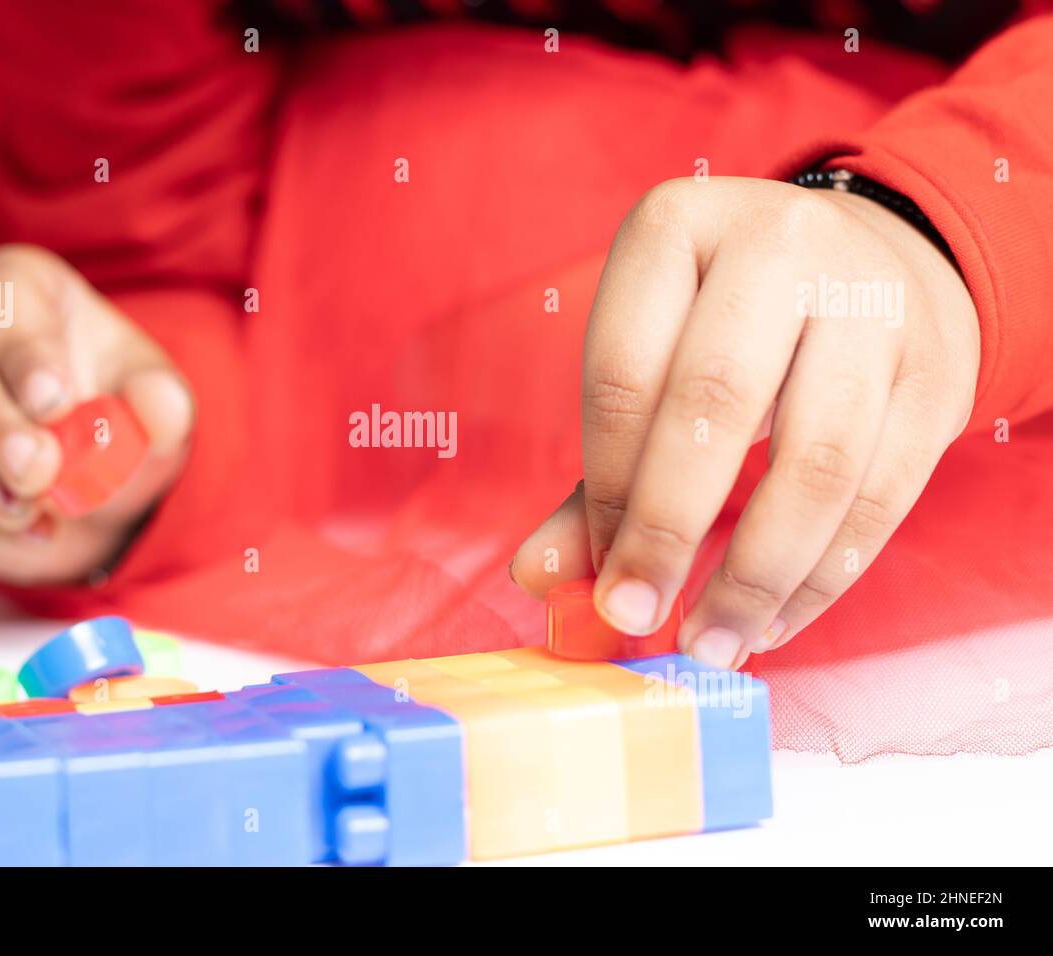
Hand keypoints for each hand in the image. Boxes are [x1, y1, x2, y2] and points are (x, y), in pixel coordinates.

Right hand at [0, 244, 192, 585]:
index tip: (57, 404)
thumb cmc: (119, 412)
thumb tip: (156, 405)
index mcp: (12, 290)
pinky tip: (30, 534)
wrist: (99, 480)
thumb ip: (161, 400)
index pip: (1, 300)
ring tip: (26, 509)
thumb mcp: (155, 402)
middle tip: (41, 469)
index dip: (23, 353)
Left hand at [512, 177, 979, 666]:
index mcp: (676, 228)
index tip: (598, 572)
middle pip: (714, 404)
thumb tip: (539, 578)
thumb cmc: (729, 330)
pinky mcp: (939, 373)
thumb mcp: (653, 360)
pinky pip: (882, 496)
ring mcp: (872, 302)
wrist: (877, 265)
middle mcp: (778, 244)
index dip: (606, 487)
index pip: (623, 374)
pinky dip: (823, 577)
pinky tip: (772, 621)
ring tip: (710, 642)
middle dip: (668, 529)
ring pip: (814, 462)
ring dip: (754, 574)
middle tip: (636, 615)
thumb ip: (600, 471)